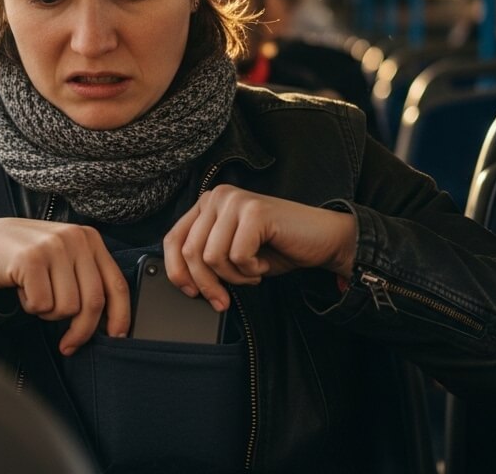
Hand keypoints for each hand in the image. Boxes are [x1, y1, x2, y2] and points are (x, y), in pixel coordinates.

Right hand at [0, 218, 130, 355]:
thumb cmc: (25, 256)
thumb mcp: (63, 259)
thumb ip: (86, 279)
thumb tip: (109, 323)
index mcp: (89, 239)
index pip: (116, 284)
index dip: (120, 316)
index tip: (116, 338)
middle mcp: (75, 239)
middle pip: (93, 302)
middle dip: (81, 331)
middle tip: (67, 344)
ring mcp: (53, 247)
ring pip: (67, 307)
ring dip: (49, 313)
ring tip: (36, 295)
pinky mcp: (30, 259)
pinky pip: (41, 304)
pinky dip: (30, 306)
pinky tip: (22, 289)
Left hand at [162, 185, 357, 311]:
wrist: (322, 240)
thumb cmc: (277, 248)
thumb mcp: (231, 252)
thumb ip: (205, 256)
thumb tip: (182, 280)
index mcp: (207, 204)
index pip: (173, 239)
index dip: (176, 272)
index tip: (191, 293)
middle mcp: (218, 196)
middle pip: (190, 252)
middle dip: (207, 284)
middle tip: (224, 300)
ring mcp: (236, 201)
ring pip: (212, 257)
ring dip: (234, 277)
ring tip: (252, 273)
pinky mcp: (255, 212)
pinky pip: (238, 256)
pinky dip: (251, 271)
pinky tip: (263, 265)